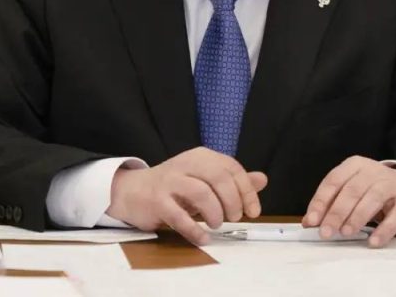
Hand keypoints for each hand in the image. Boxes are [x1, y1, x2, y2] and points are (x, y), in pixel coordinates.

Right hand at [106, 147, 266, 244]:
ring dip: (215, 213)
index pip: (232, 168)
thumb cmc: (175, 187)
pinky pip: (179, 216)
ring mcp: (170, 181)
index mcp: (201, 157)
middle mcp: (186, 164)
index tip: (253, 210)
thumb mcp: (205, 179)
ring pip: (201, 193)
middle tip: (234, 218)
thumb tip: (262, 180)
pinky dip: (195, 230)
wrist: (133, 191)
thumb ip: (233, 180)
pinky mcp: (157, 201)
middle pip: (219, 177)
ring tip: (217, 225)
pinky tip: (203, 237)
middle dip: (233, 201)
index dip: (247, 190)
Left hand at [302, 156, 395, 247]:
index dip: (321, 201)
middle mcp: (373, 172)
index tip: (312, 220)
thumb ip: (330, 203)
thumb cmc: (371, 190)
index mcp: (354, 165)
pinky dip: (383, 230)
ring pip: (373, 199)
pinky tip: (373, 241)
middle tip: (326, 232)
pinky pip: (395, 216)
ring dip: (357, 217)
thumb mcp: (350, 190)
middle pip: (352, 191)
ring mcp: (391, 185)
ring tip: (346, 233)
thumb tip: (309, 222)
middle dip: (337, 213)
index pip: (334, 181)